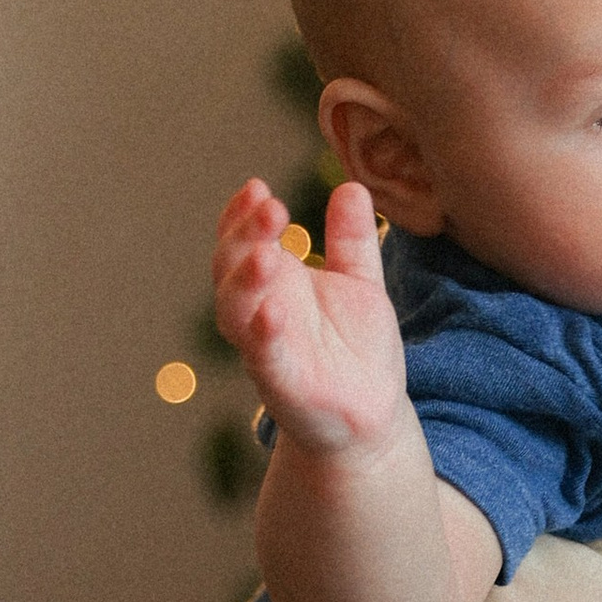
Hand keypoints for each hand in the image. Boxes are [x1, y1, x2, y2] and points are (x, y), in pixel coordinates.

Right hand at [214, 176, 405, 458]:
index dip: (242, 214)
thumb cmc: (358, 349)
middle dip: (243, 235)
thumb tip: (352, 187)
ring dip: (244, 281)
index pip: (242, 241)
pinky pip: (263, 358)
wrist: (372, 414)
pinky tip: (272, 312)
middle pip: (230, 268)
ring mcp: (265, 349)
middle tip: (269, 207)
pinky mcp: (282, 385)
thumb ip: (352, 241)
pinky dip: (263, 335)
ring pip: (233, 311)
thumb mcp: (360, 284)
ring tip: (267, 254)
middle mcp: (259, 312)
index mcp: (273, 284)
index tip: (257, 187)